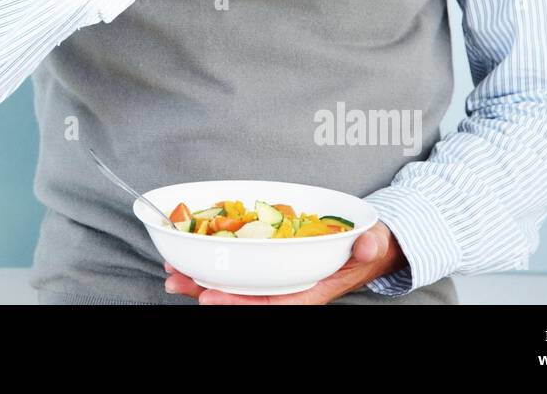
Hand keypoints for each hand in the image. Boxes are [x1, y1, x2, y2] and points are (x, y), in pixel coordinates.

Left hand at [162, 222, 403, 303]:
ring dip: (203, 278)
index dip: (238, 303)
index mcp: (311, 289)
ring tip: (172, 271)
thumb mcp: (374, 244)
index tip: (209, 298)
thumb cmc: (369, 246)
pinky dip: (214, 261)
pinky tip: (191, 255)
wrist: (368, 244)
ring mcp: (277, 274)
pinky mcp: (270, 260)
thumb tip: (368, 244)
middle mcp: (289, 285)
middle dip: (208, 291)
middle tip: (176, 281)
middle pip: (242, 295)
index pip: (271, 302)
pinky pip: (238, 265)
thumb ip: (370, 245)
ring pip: (235, 282)